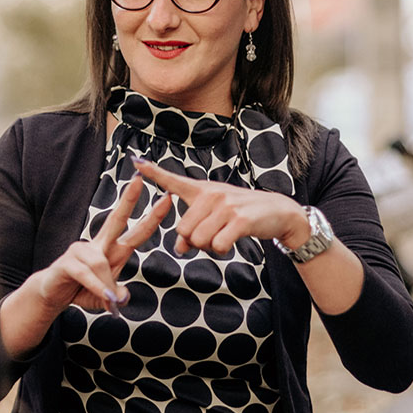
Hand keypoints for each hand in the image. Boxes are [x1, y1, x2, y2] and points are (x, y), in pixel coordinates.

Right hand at [30, 175, 172, 314]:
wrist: (52, 295)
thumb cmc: (80, 289)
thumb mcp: (105, 297)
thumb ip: (116, 295)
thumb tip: (122, 296)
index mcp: (113, 250)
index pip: (137, 232)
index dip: (152, 218)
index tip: (167, 200)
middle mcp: (98, 245)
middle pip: (116, 219)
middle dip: (128, 199)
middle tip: (139, 181)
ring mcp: (81, 251)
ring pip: (100, 262)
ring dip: (107, 284)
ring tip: (110, 299)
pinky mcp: (67, 262)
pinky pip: (86, 273)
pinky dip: (97, 286)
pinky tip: (105, 295)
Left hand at [132, 157, 308, 255]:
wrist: (277, 212)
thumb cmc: (240, 215)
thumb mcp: (214, 218)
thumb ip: (192, 231)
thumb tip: (179, 248)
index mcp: (202, 191)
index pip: (173, 181)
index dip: (153, 173)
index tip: (136, 161)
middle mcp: (211, 194)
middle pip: (183, 230)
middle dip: (195, 241)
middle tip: (213, 234)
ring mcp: (226, 206)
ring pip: (199, 241)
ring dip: (210, 247)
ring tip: (224, 236)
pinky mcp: (240, 219)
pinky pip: (218, 245)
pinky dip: (222, 250)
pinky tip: (232, 241)